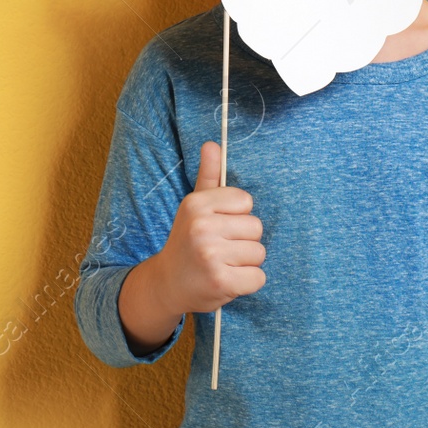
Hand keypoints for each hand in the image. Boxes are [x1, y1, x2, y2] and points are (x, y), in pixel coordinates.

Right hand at [157, 140, 266, 312]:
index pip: (246, 201)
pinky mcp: (222, 282)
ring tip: (223, 264)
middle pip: (256, 227)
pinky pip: (258, 277)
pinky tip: (227, 280)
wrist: (167, 284)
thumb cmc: (187, 241)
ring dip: (246, 263)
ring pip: (259, 253)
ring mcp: (211, 255)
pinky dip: (247, 283)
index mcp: (196, 204)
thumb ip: (208, 175)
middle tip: (220, 249)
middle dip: (244, 240)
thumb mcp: (194, 207)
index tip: (219, 226)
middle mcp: (202, 226)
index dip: (237, 216)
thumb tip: (213, 144)